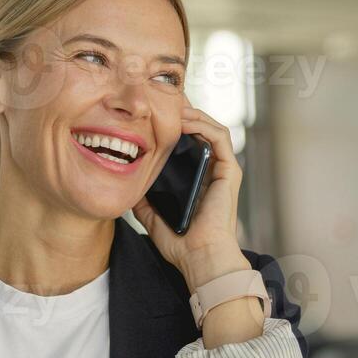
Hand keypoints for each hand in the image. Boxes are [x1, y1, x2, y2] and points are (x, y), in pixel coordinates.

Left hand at [131, 96, 248, 290]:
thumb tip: (127, 188)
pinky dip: (203, 124)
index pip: (187, 142)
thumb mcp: (151, 217)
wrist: (199, 258)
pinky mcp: (229, 171)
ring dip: (193, 113)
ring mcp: (222, 169)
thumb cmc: (180, 244)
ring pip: (212, 128)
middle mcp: (210, 171)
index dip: (173, 125)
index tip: (152, 114)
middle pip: (200, 130)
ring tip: (171, 105)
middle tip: (161, 99)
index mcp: (196, 179)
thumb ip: (143, 200)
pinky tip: (184, 121)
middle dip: (182, 112)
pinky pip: (220, 137)